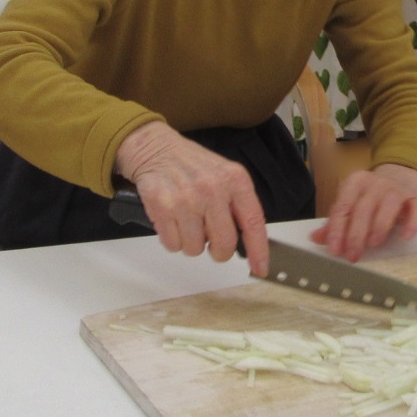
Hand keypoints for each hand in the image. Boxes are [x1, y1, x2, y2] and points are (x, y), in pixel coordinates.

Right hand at [114, 122, 269, 276]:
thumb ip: (238, 205)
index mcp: (234, 180)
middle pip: (224, 244)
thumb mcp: (225, 175)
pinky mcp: (162, 207)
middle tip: (211, 241)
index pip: (253, 222)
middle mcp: (212, 189)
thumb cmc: (192, 166)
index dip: (258, 250)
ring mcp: (186, 199)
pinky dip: (172, 239)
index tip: (260, 268)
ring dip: (191, 243)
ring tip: (187, 221)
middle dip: (218, 250)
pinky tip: (172, 220)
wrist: (155, 149)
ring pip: (195, 249)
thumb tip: (249, 244)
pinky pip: (173, 245)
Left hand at [311, 164, 416, 262]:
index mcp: (355, 183)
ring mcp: (397, 189)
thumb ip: (335, 222)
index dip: (337, 229)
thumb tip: (315, 238)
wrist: (400, 176)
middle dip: (356, 234)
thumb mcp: (351, 204)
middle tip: (353, 255)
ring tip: (373, 244)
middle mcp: (375, 183)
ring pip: (388, 206)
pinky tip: (405, 236)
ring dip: (379, 226)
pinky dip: (412, 223)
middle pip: (363, 208)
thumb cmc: (371, 195)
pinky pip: (416, 209)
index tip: (335, 249)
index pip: (342, 207)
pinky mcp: (415, 198)